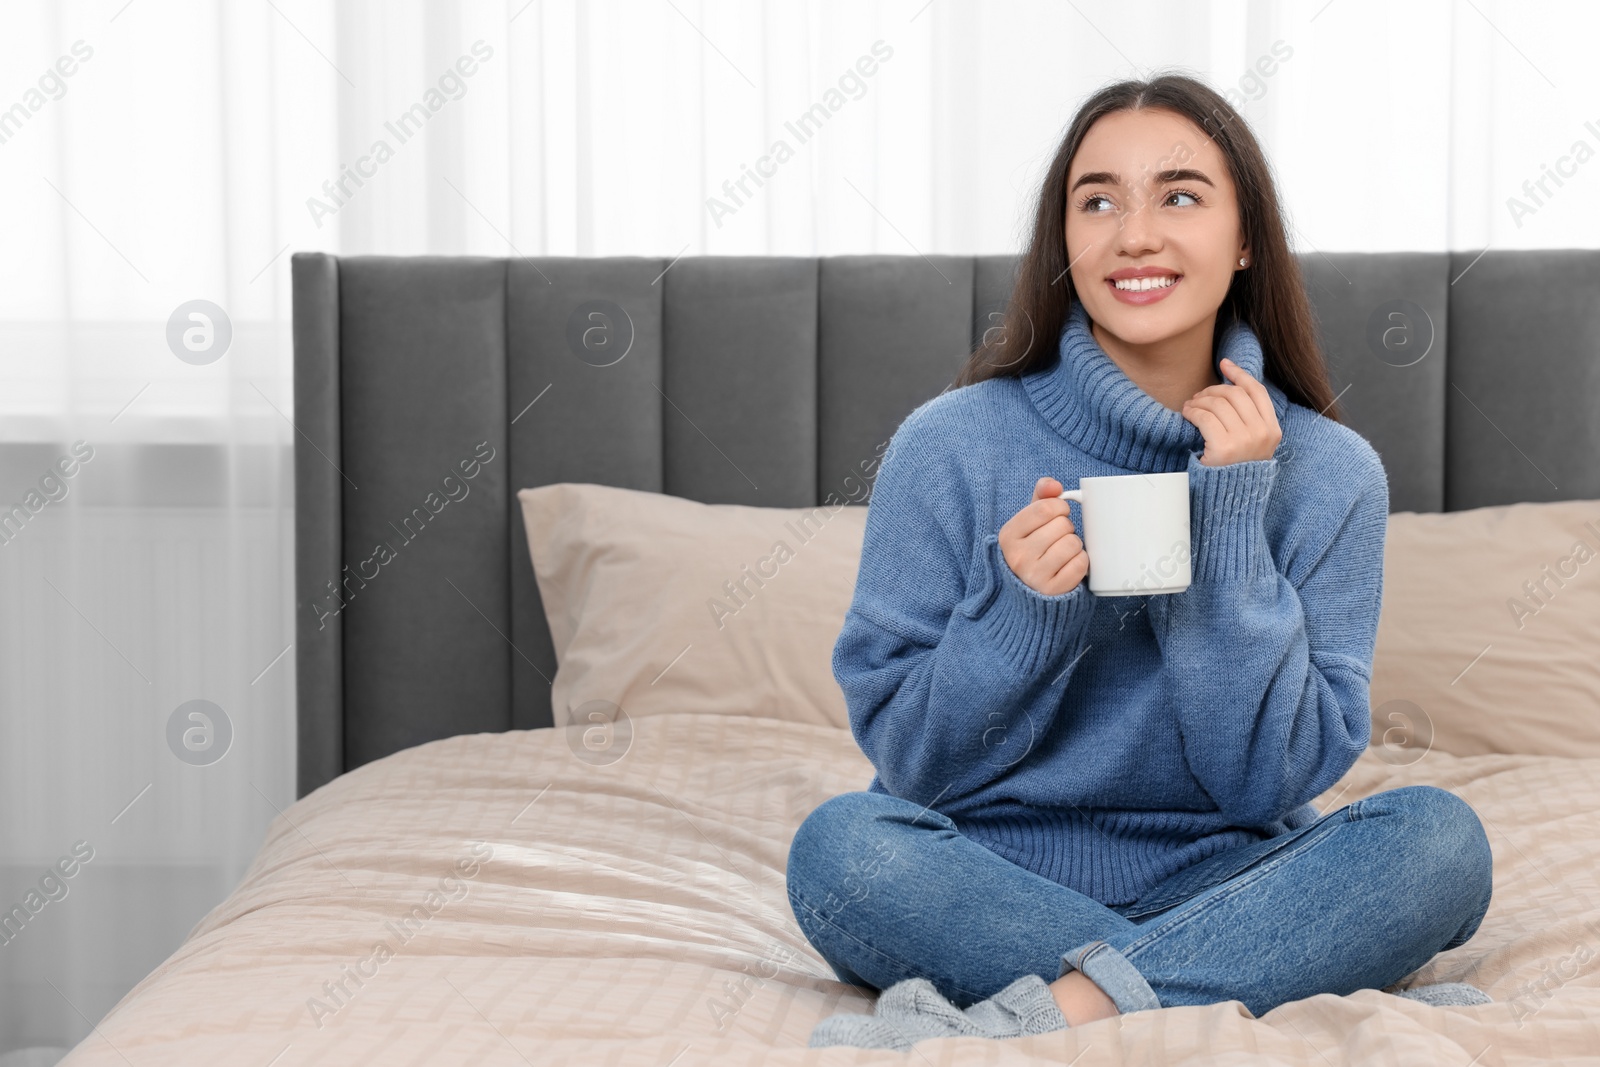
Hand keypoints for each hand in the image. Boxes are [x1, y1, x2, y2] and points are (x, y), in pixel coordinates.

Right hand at [997, 477, 1088, 595]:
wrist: (1030, 589)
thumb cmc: (1034, 547)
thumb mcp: (1030, 521)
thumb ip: (1041, 497)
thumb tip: (1054, 485)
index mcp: (1008, 535)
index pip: (1044, 508)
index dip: (1060, 507)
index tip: (1059, 513)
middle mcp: (1017, 556)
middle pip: (1062, 525)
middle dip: (1067, 528)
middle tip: (1057, 538)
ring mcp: (1034, 575)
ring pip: (1072, 543)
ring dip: (1074, 545)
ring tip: (1063, 552)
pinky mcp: (1052, 590)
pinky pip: (1080, 564)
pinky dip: (1080, 562)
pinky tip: (1068, 565)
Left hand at [1180, 357, 1281, 466]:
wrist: (1230, 502)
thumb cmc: (1236, 471)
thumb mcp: (1253, 446)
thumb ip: (1248, 421)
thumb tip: (1230, 385)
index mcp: (1272, 430)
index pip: (1256, 391)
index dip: (1239, 374)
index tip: (1224, 363)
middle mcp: (1262, 433)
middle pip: (1233, 394)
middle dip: (1212, 390)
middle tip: (1198, 397)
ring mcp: (1245, 440)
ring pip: (1217, 403)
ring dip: (1199, 401)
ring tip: (1190, 407)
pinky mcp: (1224, 447)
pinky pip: (1204, 417)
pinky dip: (1192, 412)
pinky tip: (1187, 415)